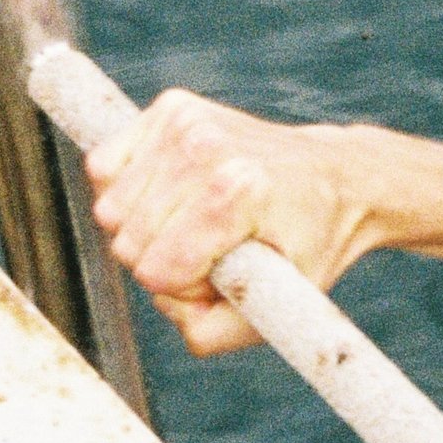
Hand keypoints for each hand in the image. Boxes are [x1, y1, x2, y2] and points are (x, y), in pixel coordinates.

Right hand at [85, 87, 371, 355]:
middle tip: (209, 249)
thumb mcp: (283, 305)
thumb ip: (216, 333)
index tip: (220, 276)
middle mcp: (208, 148)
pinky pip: (103, 167)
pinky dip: (127, 189)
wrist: (339, 176)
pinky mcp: (172, 108)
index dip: (182, 289)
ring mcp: (187, 123)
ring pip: (110, 209)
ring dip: (144, 228)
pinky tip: (171, 193)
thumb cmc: (308, 242)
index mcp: (239, 191)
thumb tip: (171, 312)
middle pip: (126, 243)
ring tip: (194, 222)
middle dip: (161, 261)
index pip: (156, 271)